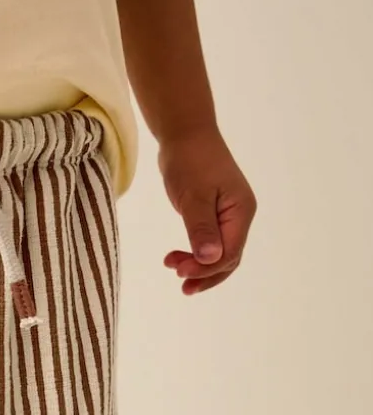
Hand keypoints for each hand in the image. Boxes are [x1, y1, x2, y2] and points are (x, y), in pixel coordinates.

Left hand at [159, 128, 256, 295]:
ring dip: (199, 267)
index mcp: (241, 211)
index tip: (179, 271)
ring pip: (220, 253)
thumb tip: (210, 258)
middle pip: (228, 258)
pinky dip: (196, 254)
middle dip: (204, 273)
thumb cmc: (189, 161)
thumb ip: (201, 228)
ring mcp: (229, 215)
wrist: (185, 134)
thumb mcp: (193, 196)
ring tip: (173, 269)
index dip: (206, 268)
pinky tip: (179, 258)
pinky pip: (211, 242)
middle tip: (178, 280)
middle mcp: (240, 216)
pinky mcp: (215, 214)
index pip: (229, 253)